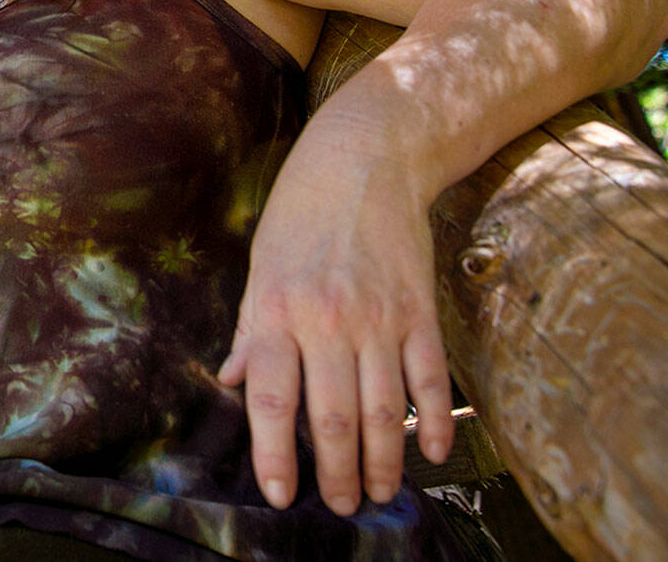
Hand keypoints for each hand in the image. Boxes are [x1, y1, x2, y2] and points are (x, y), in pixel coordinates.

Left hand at [216, 117, 454, 515]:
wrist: (365, 161)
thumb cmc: (301, 214)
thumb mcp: (260, 267)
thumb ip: (252, 329)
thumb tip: (233, 381)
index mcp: (279, 311)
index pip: (273, 401)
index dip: (275, 455)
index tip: (281, 494)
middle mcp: (329, 322)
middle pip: (332, 418)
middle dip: (336, 473)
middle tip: (339, 506)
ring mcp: (380, 320)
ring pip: (384, 410)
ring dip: (383, 461)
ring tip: (379, 493)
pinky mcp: (421, 312)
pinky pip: (430, 380)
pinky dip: (434, 421)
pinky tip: (430, 450)